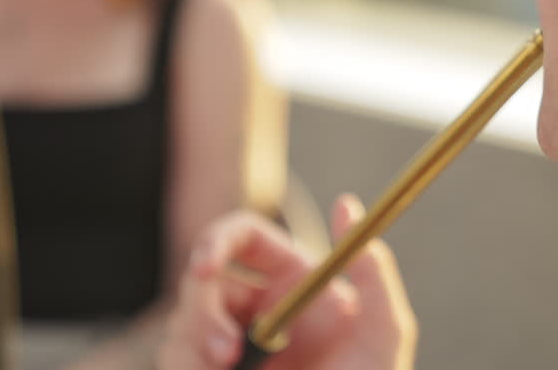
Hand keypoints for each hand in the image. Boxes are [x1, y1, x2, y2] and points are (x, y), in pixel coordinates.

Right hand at [158, 195, 416, 369]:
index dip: (216, 242)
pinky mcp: (209, 369)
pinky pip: (174, 359)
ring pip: (180, 327)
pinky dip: (184, 365)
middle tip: (220, 354)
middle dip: (200, 314)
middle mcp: (255, 307)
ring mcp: (227, 345)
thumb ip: (373, 271)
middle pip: (199, 281)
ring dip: (192, 351)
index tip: (203, 267)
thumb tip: (346, 205)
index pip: (241, 237)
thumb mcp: (383, 333)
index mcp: (291, 281)